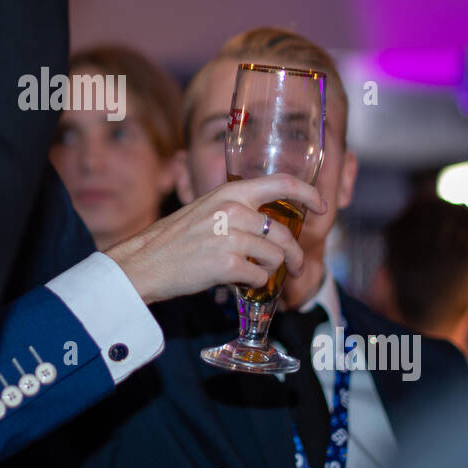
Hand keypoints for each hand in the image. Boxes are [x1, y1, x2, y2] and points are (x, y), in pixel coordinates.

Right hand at [105, 175, 326, 305]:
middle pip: (284, 232)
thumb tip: (269, 225)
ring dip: (274, 271)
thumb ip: (236, 210)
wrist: (144, 262)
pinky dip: (256, 285)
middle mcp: (232, 210)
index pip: (282, 183)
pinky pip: (259, 278)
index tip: (322, 206)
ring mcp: (229, 237)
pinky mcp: (226, 264)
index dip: (309, 194)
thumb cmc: (175, 239)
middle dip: (296, 254)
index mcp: (230, 192)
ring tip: (265, 277)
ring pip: (275, 257)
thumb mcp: (206, 210)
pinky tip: (242, 284)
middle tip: (296, 266)